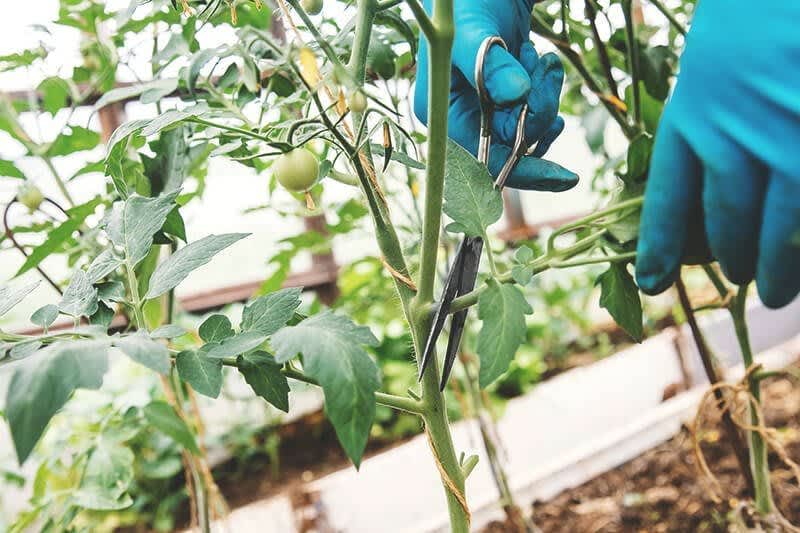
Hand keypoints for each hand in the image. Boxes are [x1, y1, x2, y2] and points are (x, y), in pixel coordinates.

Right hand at [413, 0, 577, 190]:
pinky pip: (530, 117)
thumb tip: (515, 95)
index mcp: (440, 113)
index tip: (565, 176)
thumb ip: (489, 63)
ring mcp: (479, 109)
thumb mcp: (472, 29)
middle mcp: (457, 118)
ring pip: (525, 131)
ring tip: (542, 60)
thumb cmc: (465, 1)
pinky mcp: (500, 99)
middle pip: (510, 147)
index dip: (524, 170)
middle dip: (537, 114)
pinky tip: (545, 70)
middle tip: (545, 69)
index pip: (484, 161)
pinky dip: (546, 97)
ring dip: (545, 100)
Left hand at [636, 0, 799, 307]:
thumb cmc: (753, 22)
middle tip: (739, 280)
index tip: (650, 281)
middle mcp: (740, 132)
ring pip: (785, 229)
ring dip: (779, 268)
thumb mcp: (712, 72)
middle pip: (731, 222)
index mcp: (694, 112)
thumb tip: (700, 202)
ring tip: (774, 291)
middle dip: (734, 261)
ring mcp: (793, 138)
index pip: (668, 198)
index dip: (659, 246)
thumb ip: (705, 131)